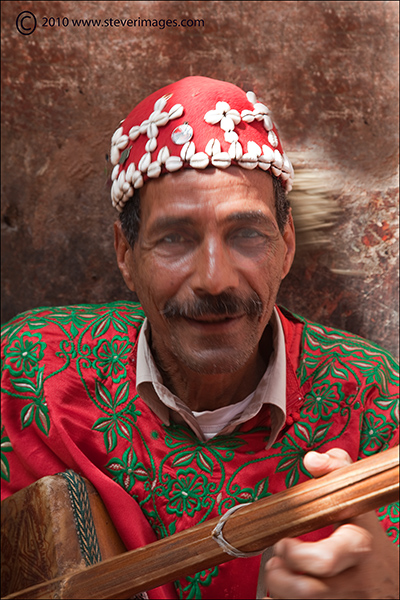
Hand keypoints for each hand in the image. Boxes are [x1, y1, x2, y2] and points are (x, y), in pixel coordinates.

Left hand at [264, 448, 398, 598]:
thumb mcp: (359, 498)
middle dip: (280, 576)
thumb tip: (311, 460)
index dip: (295, 553)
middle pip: (308, 590)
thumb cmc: (368, 535)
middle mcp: (354, 580)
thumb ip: (337, 469)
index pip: (324, 559)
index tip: (284, 542)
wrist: (392, 577)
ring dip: (280, 590)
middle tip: (275, 560)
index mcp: (358, 546)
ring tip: (278, 573)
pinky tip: (283, 592)